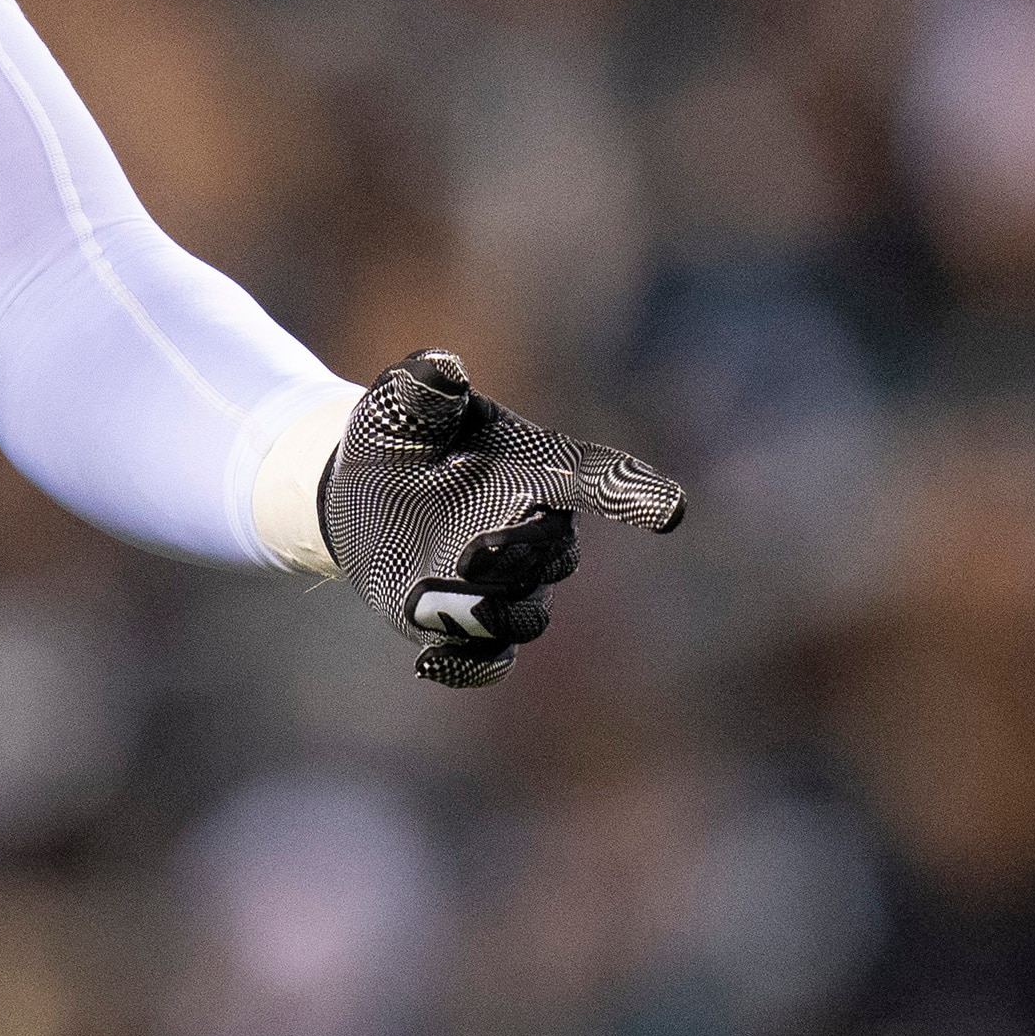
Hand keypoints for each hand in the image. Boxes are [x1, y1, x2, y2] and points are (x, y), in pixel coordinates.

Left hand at [318, 350, 683, 685]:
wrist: (363, 489)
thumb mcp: (403, 403)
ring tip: (437, 601)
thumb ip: (425, 387)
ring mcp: (508, 587)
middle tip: (468, 549)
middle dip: (522, 555)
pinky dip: (466, 665)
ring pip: (527, 613)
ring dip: (494, 612)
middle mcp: (537, 533)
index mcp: (538, 468)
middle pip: (555, 553)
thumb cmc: (402, 435)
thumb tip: (443, 370)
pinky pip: (486, 661)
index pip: (601, 478)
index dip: (636, 493)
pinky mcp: (470, 629)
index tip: (671, 509)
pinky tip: (430, 661)